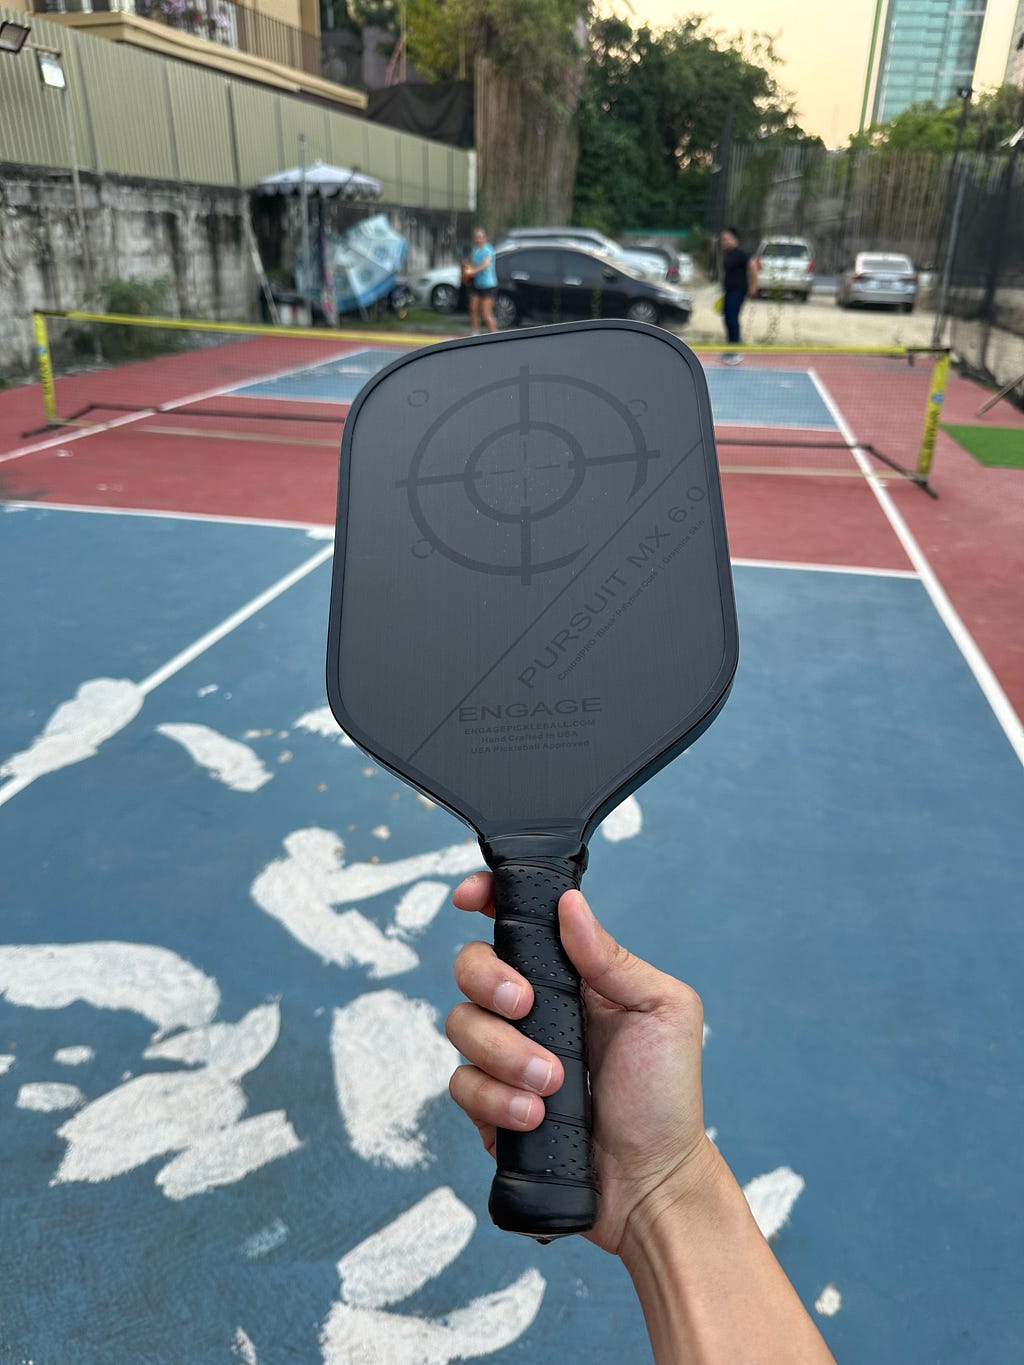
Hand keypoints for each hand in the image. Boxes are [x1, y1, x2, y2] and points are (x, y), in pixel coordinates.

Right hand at [446, 875, 715, 1254]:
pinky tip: (534, 1116)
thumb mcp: (662, 1012)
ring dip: (504, 1053)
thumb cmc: (666, 1097)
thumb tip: (570, 904)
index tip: (469, 898)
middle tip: (526, 1006)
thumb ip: (613, 958)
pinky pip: (462, 1084)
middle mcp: (533, 1010)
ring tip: (552, 1083)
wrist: (653, 1184)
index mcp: (572, 976)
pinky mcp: (491, 1105)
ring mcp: (508, 1057)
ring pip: (461, 1026)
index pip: (518, 923)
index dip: (486, 899)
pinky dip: (496, 1099)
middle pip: (471, 966)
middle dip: (489, 980)